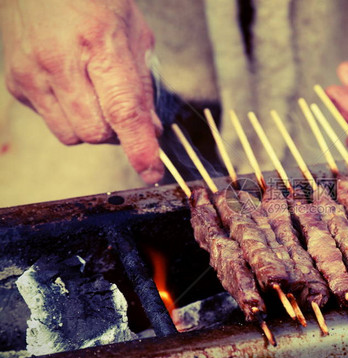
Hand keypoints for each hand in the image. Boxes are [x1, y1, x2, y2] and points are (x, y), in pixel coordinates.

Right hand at [0, 0, 163, 182]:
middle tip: (124, 114)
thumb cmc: (95, 1)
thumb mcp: (134, 36)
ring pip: (71, 136)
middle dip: (117, 133)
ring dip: (92, 127)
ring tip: (95, 96)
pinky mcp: (15, 83)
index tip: (152, 171)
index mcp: (99, 44)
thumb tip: (152, 131)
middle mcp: (59, 62)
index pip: (122, 111)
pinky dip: (69, 116)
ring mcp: (31, 74)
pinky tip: (71, 87)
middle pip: (96, 133)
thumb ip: (143, 87)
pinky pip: (51, 122)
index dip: (140, 148)